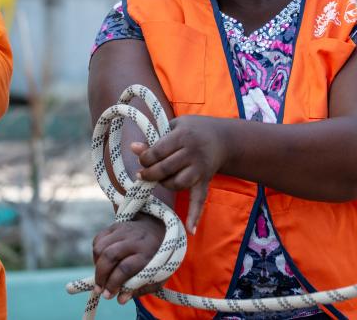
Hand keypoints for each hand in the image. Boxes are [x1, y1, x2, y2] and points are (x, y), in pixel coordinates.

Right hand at [91, 216, 165, 304]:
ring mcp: (124, 230)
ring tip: (101, 277)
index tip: (108, 295)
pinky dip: (96, 254)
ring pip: (100, 248)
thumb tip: (120, 299)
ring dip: (96, 266)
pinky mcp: (115, 225)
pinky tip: (102, 262)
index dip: (114, 283)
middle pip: (110, 256)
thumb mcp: (158, 276)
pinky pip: (98, 239)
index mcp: (148, 252)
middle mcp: (135, 239)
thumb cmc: (158, 258)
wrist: (160, 230)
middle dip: (101, 276)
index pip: (126, 268)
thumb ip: (141, 289)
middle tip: (99, 289)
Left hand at [133, 115, 230, 233]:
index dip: (145, 158)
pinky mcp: (205, 181)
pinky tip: (191, 230)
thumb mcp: (175, 127)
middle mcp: (193, 153)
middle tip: (142, 174)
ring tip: (159, 180)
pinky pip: (200, 199)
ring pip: (177, 184)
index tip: (142, 159)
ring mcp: (200, 169)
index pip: (158, 151)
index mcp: (183, 136)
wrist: (223, 138)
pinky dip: (195, 215)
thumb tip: (132, 147)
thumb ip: (155, 138)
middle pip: (165, 168)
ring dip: (164, 184)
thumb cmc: (193, 130)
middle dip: (149, 173)